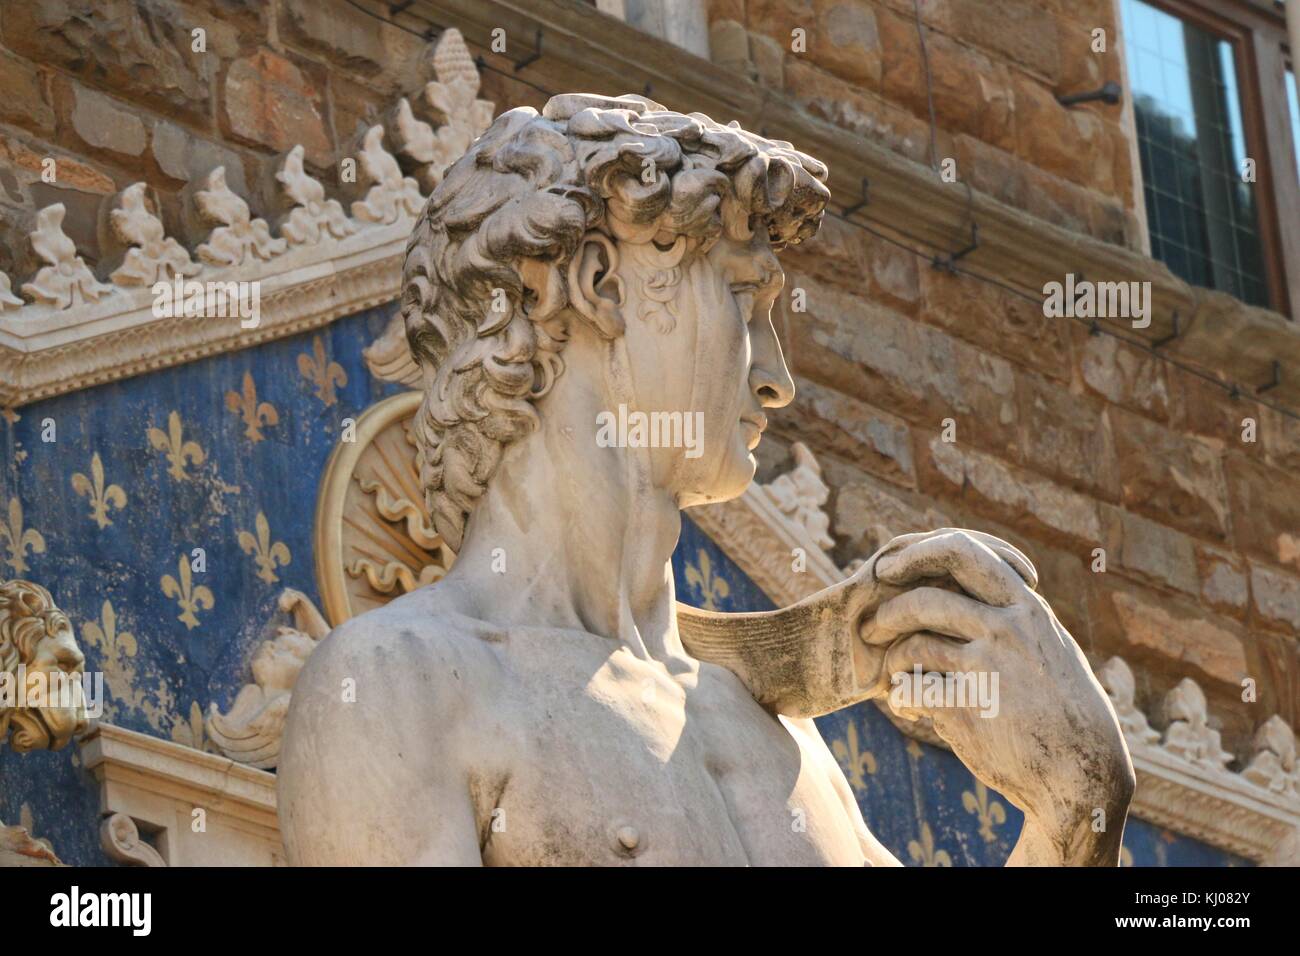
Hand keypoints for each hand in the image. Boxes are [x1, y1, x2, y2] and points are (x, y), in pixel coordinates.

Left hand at [860, 529, 1133, 863]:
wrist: (1081, 775)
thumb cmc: (1061, 709)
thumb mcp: (1048, 646)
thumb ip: (1008, 615)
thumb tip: (955, 586)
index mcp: (1026, 608)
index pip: (962, 552)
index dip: (915, 554)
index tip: (889, 569)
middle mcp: (1008, 631)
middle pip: (925, 599)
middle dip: (888, 611)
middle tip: (870, 626)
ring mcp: (987, 669)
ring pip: (913, 646)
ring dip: (894, 661)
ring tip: (892, 674)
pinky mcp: (968, 710)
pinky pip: (912, 690)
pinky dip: (900, 698)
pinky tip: (906, 707)